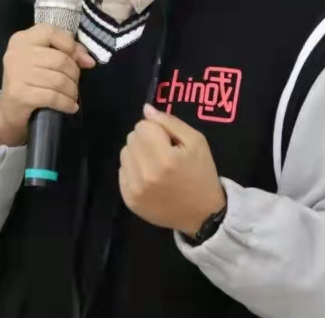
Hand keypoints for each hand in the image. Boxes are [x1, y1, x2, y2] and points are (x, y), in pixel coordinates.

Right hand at [0, 25, 95, 146]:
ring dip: (71, 91)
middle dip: (74, 74)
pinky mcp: (19, 94)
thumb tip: (89, 61)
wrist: (9, 110)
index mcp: (23, 39)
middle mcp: (17, 52)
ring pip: (58, 80)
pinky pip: (53, 97)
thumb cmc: (30, 81)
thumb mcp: (45, 60)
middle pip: (59, 59)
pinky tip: (70, 106)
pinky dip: (66, 103)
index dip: (71, 46)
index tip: (82, 61)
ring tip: (72, 96)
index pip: (51, 32)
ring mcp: (16, 73)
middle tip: (74, 84)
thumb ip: (68, 52)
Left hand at [119, 104, 226, 236]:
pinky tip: (150, 178)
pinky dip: (134, 170)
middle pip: (132, 138)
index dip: (157, 130)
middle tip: (164, 154)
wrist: (202, 215)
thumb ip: (170, 122)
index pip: (143, 126)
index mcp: (164, 158)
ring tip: (156, 166)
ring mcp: (134, 189)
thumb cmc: (201, 174)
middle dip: (147, 140)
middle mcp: (145, 174)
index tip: (170, 142)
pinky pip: (122, 171)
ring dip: (138, 154)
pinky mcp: (128, 200)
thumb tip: (146, 109)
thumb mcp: (196, 142)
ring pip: (124, 153)